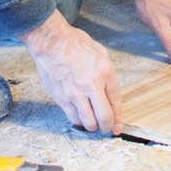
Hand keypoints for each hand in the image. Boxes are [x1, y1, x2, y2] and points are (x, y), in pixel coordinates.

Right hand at [18, 10, 122, 133]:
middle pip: (104, 118)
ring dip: (93, 126)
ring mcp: (76, 94)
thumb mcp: (101, 54)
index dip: (118, 119)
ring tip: (92, 123)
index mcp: (105, 73)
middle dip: (107, 127)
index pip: (116, 103)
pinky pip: (74, 118)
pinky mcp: (62, 98)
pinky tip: (80, 116)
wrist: (52, 42)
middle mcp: (92, 86)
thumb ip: (107, 75)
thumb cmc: (76, 44)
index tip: (117, 127)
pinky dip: (79, 121)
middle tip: (105, 128)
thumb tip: (110, 94)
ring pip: (89, 123)